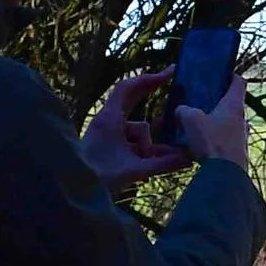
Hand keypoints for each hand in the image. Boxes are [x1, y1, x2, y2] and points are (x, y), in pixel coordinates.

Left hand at [80, 68, 191, 189]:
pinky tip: (162, 162)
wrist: (74, 191)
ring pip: (139, 130)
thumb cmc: (98, 177)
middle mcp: (109, 122)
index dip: (149, 78)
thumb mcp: (134, 170)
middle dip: (151, 93)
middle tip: (171, 80)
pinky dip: (146, 150)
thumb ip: (164, 164)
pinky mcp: (111, 145)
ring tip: (152, 164)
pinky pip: (134, 142)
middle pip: (133, 100)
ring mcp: (109, 133)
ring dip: (149, 145)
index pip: (128, 88)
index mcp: (110, 120)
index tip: (169, 73)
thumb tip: (190, 158)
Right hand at [174, 65, 250, 168]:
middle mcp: (241, 120)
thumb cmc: (212, 142)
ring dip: (210, 123)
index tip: (220, 74)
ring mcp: (240, 137)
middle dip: (213, 102)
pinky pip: (220, 141)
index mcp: (234, 105)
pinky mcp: (235, 152)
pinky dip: (209, 140)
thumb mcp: (190, 119)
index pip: (238, 82)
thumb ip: (183, 110)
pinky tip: (193, 145)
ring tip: (191, 125)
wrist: (226, 175)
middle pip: (229, 104)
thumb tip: (180, 111)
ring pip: (223, 124)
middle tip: (196, 102)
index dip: (230, 75)